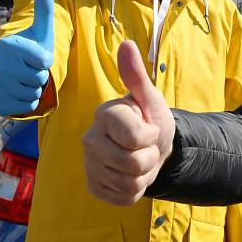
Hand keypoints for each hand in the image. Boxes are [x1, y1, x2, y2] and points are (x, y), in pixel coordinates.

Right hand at [0, 0, 53, 115]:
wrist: (11, 71)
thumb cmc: (31, 50)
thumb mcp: (40, 31)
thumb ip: (44, 11)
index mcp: (10, 45)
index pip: (45, 60)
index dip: (46, 60)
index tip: (37, 55)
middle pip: (39, 78)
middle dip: (41, 76)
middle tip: (31, 69)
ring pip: (32, 94)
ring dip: (36, 89)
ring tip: (26, 79)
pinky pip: (25, 107)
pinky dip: (29, 102)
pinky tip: (22, 92)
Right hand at [83, 40, 175, 205]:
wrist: (151, 147)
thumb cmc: (150, 118)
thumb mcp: (151, 98)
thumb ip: (137, 75)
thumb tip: (126, 44)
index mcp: (104, 115)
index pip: (136, 138)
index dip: (151, 135)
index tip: (148, 127)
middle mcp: (90, 139)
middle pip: (133, 164)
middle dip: (150, 157)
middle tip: (146, 146)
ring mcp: (89, 165)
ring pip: (130, 183)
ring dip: (145, 174)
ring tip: (140, 159)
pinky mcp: (93, 187)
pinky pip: (124, 198)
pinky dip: (136, 190)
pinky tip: (131, 174)